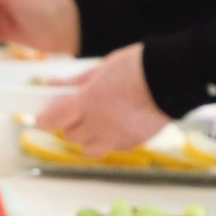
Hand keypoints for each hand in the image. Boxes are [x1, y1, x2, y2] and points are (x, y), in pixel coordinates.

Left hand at [38, 44, 170, 154]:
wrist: (172, 77)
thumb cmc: (137, 66)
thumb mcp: (101, 68)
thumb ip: (76, 82)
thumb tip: (52, 86)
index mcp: (89, 101)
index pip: (53, 120)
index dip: (44, 119)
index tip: (43, 117)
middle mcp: (100, 124)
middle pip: (70, 136)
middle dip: (69, 124)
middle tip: (77, 111)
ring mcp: (116, 137)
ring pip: (88, 148)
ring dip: (86, 137)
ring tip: (97, 120)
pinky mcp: (131, 144)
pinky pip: (110, 148)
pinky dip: (107, 139)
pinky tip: (116, 124)